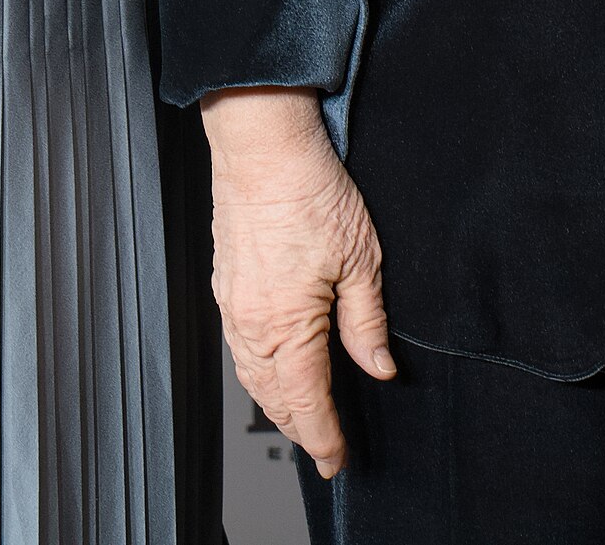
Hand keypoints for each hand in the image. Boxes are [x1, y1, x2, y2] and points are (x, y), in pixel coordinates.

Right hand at [201, 86, 394, 480]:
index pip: (308, 402)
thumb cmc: (310, 190)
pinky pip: (238, 347)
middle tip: (324, 446)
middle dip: (300, 426)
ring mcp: (233, 304)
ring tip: (300, 416)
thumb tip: (378, 368)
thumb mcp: (361, 258)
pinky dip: (256, 371)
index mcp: (287, 326)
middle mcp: (252, 324)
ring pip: (251, 377)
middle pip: (274, 398)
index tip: (337, 459)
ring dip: (276, 403)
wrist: (262, 145)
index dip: (324, 437)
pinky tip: (269, 368)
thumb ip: (366, 322)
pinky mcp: (225, 283)